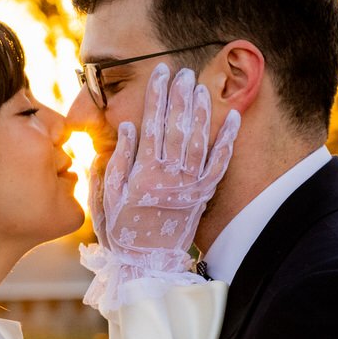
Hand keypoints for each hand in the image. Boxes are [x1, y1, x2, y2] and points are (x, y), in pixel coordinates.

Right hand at [103, 63, 238, 264]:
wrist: (145, 266)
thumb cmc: (120, 233)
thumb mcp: (106, 198)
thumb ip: (115, 161)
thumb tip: (127, 126)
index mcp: (143, 173)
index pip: (151, 124)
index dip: (156, 96)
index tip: (160, 72)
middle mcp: (169, 176)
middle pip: (177, 127)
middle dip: (180, 96)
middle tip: (184, 71)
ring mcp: (189, 186)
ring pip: (199, 140)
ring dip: (201, 111)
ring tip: (201, 87)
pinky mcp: (203, 196)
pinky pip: (218, 165)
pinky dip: (226, 141)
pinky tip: (232, 119)